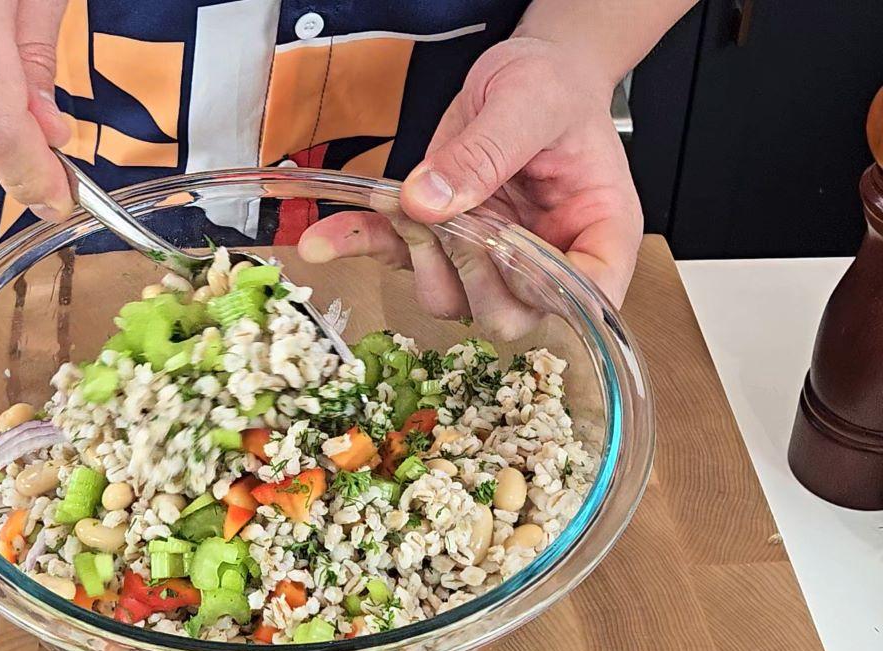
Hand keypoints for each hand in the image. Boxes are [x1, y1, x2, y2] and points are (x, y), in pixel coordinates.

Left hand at [299, 37, 642, 338]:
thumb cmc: (553, 85)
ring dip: (416, 257)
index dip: (548, 297)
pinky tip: (322, 241)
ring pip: (449, 298)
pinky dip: (358, 244)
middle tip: (447, 222)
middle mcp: (543, 258)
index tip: (504, 254)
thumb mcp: (528, 102)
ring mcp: (490, 256)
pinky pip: (397, 254)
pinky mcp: (441, 238)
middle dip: (468, 276)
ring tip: (400, 203)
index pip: (589, 296)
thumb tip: (428, 202)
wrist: (524, 69)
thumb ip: (486, 153)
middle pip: (508, 313)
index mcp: (596, 231)